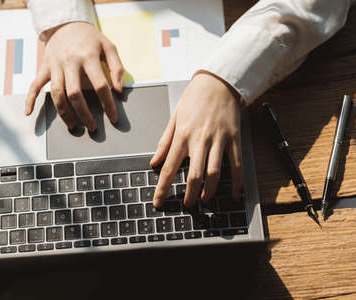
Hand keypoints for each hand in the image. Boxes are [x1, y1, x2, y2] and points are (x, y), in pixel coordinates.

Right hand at [25, 22, 123, 131]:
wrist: (66, 23)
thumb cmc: (90, 38)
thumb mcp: (109, 47)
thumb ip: (117, 68)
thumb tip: (118, 90)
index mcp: (88, 57)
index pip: (100, 85)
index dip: (108, 104)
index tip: (113, 117)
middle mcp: (70, 63)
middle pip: (75, 94)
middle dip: (84, 114)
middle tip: (92, 127)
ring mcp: (55, 66)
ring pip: (57, 93)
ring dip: (63, 112)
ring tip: (72, 125)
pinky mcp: (45, 67)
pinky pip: (35, 84)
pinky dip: (30, 99)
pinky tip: (28, 112)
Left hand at [150, 72, 242, 207]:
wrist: (218, 81)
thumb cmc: (194, 99)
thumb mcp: (174, 118)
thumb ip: (164, 142)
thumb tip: (154, 162)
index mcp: (182, 136)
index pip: (169, 168)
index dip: (162, 188)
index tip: (158, 202)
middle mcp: (199, 140)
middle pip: (194, 175)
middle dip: (189, 195)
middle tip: (187, 206)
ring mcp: (218, 140)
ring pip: (215, 173)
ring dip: (210, 191)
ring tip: (205, 200)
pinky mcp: (234, 138)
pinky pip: (236, 164)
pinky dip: (237, 181)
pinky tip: (235, 192)